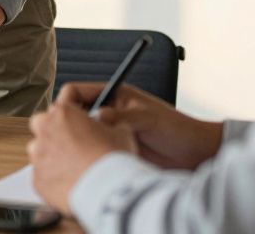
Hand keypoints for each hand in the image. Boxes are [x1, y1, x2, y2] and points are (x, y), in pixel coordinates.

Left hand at [27, 98, 137, 210]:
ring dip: (51, 153)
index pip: (66, 96)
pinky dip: (53, 177)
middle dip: (54, 127)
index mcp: (63, 112)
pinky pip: (42, 175)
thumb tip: (106, 124)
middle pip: (42, 122)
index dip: (77, 104)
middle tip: (74, 138)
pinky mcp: (38, 180)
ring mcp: (38, 156)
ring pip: (38, 150)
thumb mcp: (122, 131)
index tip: (84, 113)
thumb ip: (110, 122)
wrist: (107, 191)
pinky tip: (71, 182)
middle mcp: (45, 131)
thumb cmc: (114, 157)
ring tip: (72, 163)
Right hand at [57, 82, 222, 169]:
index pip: (78, 91)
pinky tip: (86, 163)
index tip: (60, 115)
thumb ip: (121, 117)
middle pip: (75, 114)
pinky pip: (92, 150)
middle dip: (67, 124)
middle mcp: (108, 112)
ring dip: (76, 141)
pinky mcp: (112, 150)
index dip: (67, 101)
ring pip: (82, 134)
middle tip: (64, 137)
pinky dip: (87, 155)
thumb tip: (96, 118)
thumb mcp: (147, 118)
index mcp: (114, 95)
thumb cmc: (175, 129)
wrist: (194, 155)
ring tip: (75, 152)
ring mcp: (109, 132)